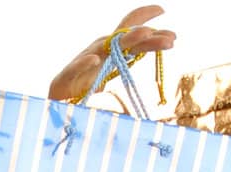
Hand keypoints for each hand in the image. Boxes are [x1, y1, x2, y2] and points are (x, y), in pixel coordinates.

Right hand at [48, 6, 176, 101]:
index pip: (129, 26)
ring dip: (126, 39)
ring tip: (143, 34)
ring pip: (107, 47)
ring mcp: (85, 60)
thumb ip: (130, 58)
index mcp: (111, 48)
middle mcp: (101, 49)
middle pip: (127, 37)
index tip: (164, 11)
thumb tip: (160, 46)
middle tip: (172, 39)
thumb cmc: (87, 84)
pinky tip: (94, 60)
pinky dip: (85, 63)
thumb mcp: (113, 70)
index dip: (146, 16)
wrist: (59, 100)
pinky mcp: (69, 75)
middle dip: (150, 35)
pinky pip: (77, 68)